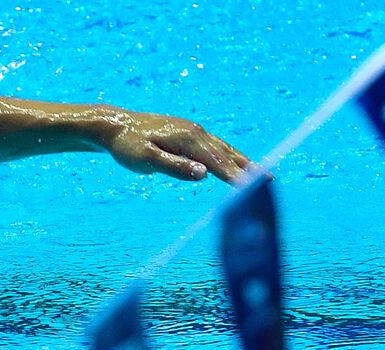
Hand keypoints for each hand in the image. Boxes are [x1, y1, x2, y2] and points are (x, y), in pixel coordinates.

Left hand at [98, 108, 251, 183]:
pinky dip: (227, 155)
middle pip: (226, 154)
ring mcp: (192, 130)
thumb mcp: (147, 160)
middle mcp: (195, 132)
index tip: (253, 188)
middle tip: (270, 181)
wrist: (114, 126)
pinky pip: (213, 145)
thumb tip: (204, 173)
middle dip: (247, 168)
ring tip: (259, 172)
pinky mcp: (187, 132)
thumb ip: (175, 167)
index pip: (217, 162)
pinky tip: (231, 162)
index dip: (236, 176)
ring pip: (222, 148)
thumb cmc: (127, 146)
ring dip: (241, 160)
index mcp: (188, 139)